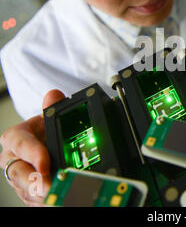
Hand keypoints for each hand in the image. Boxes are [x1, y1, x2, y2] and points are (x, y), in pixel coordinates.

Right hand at [0, 90, 64, 205]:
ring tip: (58, 196)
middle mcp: (13, 159)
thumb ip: (52, 106)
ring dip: (42, 195)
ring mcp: (20, 177)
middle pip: (18, 173)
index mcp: (16, 138)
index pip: (19, 144)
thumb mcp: (49, 117)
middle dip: (35, 182)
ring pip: (26, 190)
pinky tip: (58, 201)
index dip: (32, 154)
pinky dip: (46, 202)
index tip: (45, 163)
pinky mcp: (29, 191)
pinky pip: (34, 200)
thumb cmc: (46, 129)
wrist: (46, 141)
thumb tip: (54, 95)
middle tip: (52, 187)